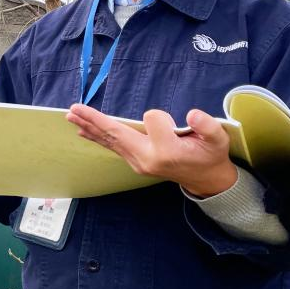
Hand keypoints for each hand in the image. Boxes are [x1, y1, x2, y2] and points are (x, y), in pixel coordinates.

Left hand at [66, 106, 237, 197]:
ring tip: (71, 116)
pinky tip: (85, 131)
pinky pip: (113, 146)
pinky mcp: (135, 162)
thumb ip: (208, 126)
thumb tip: (193, 114)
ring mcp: (138, 162)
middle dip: (94, 120)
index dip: (161, 115)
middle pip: (117, 134)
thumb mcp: (218, 139)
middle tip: (73, 109)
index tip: (176, 123)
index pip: (152, 119)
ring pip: (111, 141)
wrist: (205, 179)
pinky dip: (99, 136)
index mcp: (166, 151)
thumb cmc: (210, 155)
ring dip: (90, 126)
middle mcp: (147, 158)